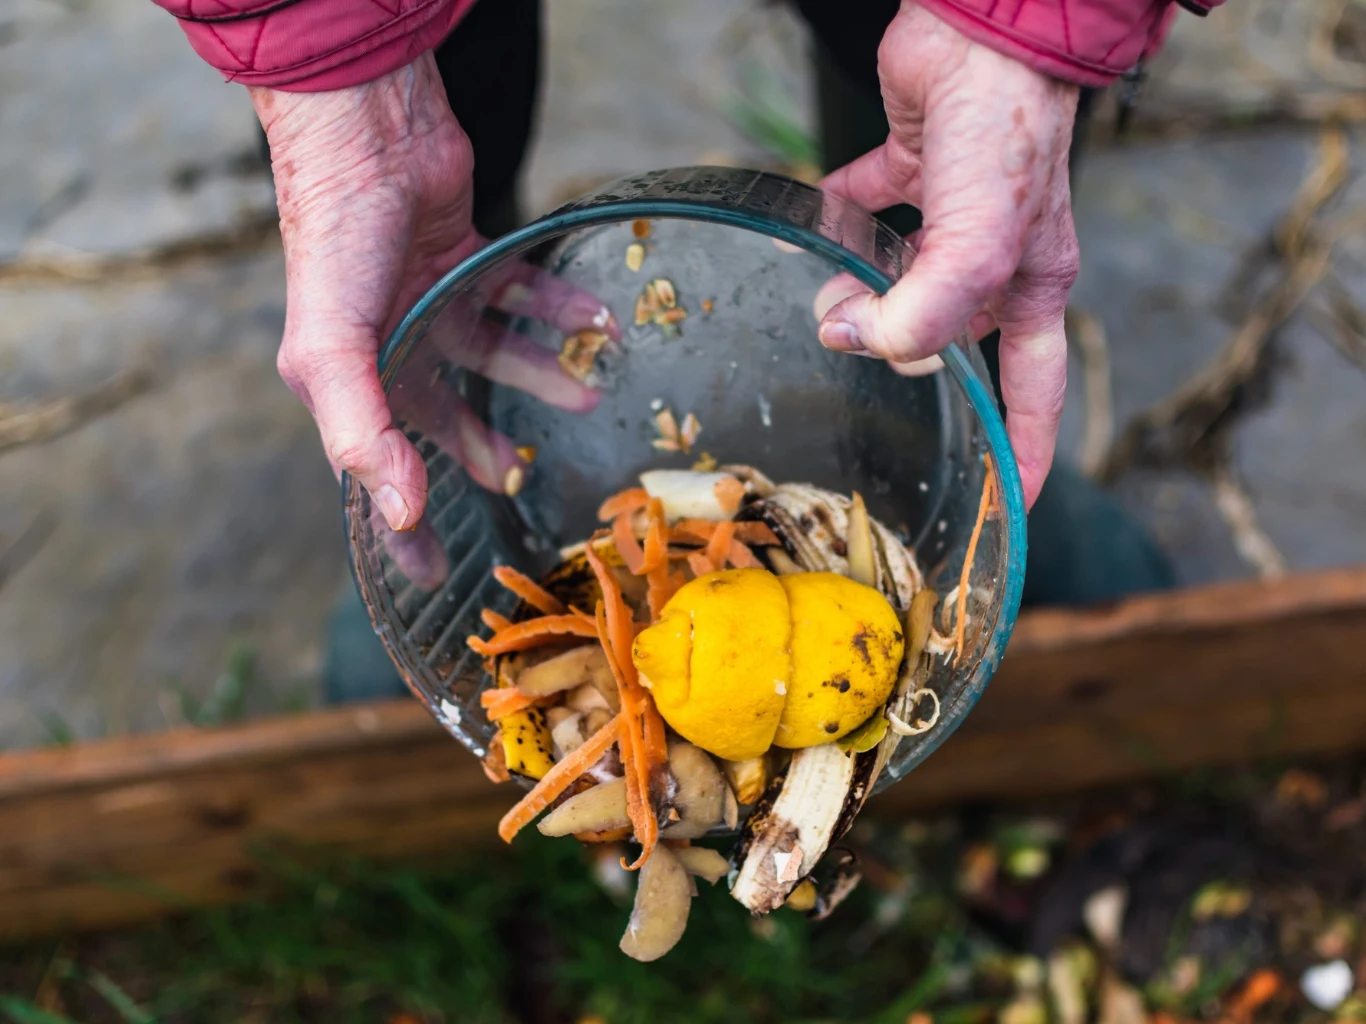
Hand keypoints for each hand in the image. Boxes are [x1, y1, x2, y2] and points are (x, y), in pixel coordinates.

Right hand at [251, 53, 614, 538]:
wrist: (368, 133)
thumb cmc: (335, 240)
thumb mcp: (331, 348)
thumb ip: (362, 432)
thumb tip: (399, 510)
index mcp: (349, 380)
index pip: (377, 472)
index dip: (405, 527)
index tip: (440, 576)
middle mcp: (390, 345)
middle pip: (443, 421)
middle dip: (488, 453)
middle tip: (530, 483)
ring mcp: (431, 302)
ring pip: (495, 358)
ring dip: (542, 375)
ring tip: (588, 392)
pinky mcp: (470, 259)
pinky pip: (523, 296)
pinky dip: (560, 308)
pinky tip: (596, 318)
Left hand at [816, 2, 1080, 507]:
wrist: (983, 34)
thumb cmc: (1006, 137)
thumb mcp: (978, 249)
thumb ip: (922, 315)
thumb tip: (849, 339)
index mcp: (1030, 287)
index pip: (1034, 395)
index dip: (1026, 453)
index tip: (1009, 504)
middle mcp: (995, 257)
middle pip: (955, 341)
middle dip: (911, 365)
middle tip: (863, 377)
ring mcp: (953, 213)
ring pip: (906, 281)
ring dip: (865, 299)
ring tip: (827, 306)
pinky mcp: (914, 167)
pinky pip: (868, 208)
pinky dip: (838, 224)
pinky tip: (812, 231)